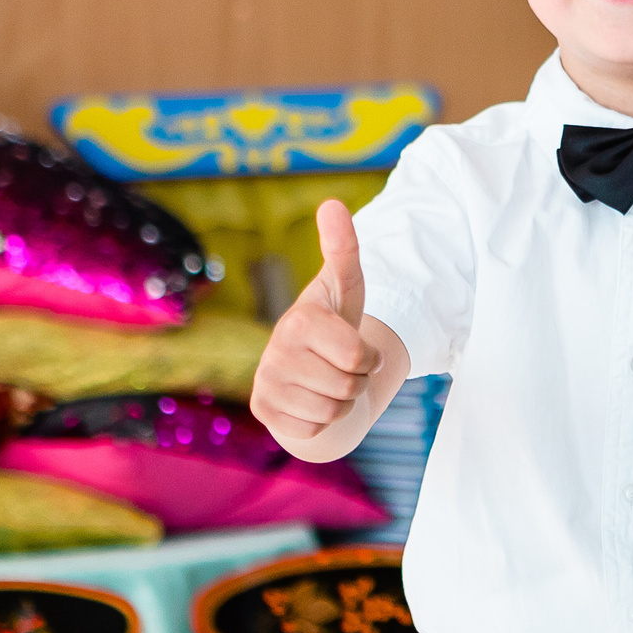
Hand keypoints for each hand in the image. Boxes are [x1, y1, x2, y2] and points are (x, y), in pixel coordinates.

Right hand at [251, 200, 382, 447]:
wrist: (308, 367)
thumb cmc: (334, 324)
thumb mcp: (346, 287)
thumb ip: (344, 248)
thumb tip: (332, 202)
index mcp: (299, 320)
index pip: (358, 356)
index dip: (370, 358)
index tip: (358, 349)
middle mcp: (275, 351)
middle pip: (348, 387)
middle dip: (357, 382)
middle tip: (342, 368)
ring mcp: (265, 383)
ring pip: (332, 411)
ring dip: (342, 402)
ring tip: (329, 382)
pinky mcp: (262, 412)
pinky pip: (313, 430)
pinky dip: (321, 421)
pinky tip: (311, 401)